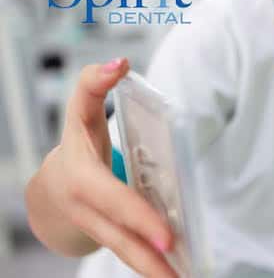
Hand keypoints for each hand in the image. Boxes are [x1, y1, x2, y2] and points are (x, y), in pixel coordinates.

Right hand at [28, 58, 177, 276]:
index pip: (113, 199)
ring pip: (125, 253)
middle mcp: (85, 209)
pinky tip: (178, 275)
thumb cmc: (75, 144)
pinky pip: (131, 256)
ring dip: (154, 271)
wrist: (48, 189)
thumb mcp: (78, 111)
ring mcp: (95, 229)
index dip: (138, 216)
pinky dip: (152, 267)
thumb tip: (120, 62)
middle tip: (180, 267)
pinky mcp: (108, 239)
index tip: (167, 235)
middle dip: (149, 253)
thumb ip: (94, 84)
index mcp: (80, 178)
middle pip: (120, 236)